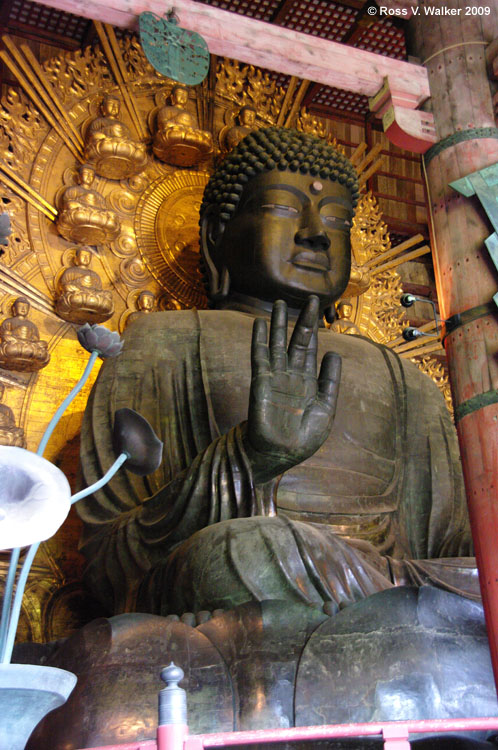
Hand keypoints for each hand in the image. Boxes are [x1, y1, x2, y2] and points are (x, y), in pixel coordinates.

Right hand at [245, 295, 340, 483]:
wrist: (280, 454)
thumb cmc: (304, 438)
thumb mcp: (326, 408)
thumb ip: (329, 381)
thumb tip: (334, 352)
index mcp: (308, 381)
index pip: (311, 349)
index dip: (314, 329)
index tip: (318, 308)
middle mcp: (291, 375)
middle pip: (296, 341)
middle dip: (302, 321)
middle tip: (310, 299)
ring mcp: (275, 377)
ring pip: (277, 344)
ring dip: (277, 325)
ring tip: (278, 304)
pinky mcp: (261, 382)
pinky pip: (260, 357)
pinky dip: (259, 340)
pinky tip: (259, 324)